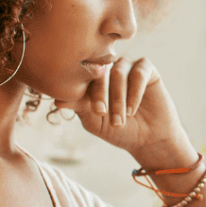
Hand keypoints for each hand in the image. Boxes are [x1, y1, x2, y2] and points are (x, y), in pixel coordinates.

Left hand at [54, 58, 188, 161]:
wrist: (149, 140)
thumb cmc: (119, 131)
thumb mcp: (95, 121)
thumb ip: (79, 107)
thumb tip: (56, 100)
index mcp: (93, 79)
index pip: (84, 76)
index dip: (86, 92)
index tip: (94, 112)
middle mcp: (109, 69)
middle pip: (100, 71)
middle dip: (101, 94)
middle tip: (103, 113)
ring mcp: (128, 67)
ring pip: (119, 71)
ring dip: (118, 97)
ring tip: (122, 118)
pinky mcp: (147, 69)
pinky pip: (139, 72)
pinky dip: (135, 91)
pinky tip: (133, 109)